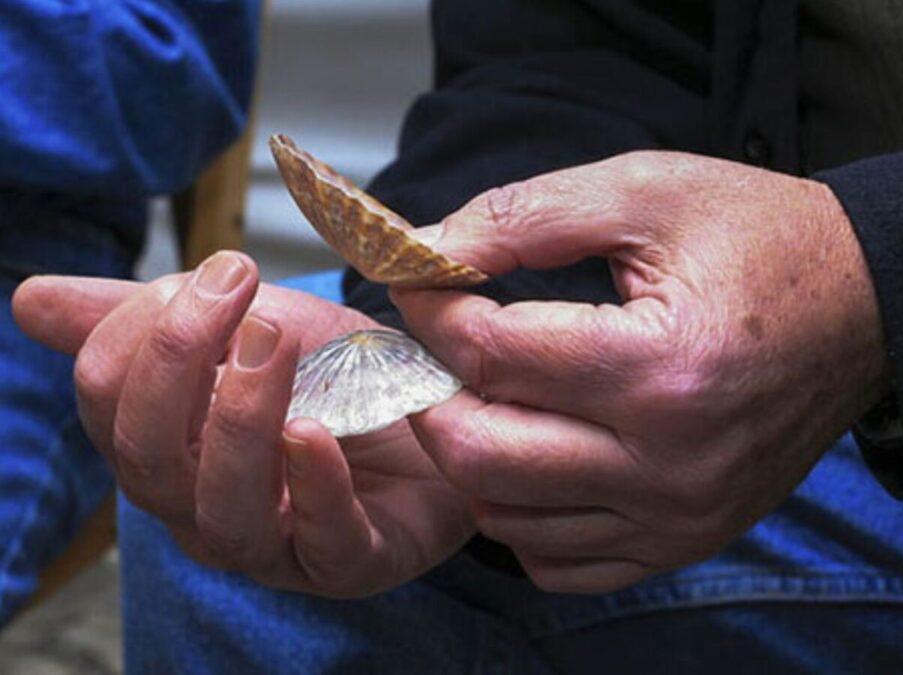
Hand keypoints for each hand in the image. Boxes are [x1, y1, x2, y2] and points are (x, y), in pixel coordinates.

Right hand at [14, 253, 472, 596]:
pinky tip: (314, 434)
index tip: (220, 270)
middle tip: (241, 289)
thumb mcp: (249, 326)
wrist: (441, 413)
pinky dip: (314, 487)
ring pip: (223, 511)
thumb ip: (148, 316)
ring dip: (240, 416)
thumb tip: (30, 300)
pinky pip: (323, 545)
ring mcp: (280, 543)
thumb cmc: (338, 377)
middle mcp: (206, 506)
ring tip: (274, 341)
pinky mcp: (354, 560)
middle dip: (179, 361)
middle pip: (149, 458)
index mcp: (170, 448)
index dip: (143, 331)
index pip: (109, 400)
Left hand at [392, 151, 890, 592]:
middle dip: (431, 393)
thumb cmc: (760, 241)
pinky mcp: (686, 540)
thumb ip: (523, 217)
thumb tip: (426, 249)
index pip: (493, 354)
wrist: (865, 307)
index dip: (434, 310)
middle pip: (480, 454)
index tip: (422, 281)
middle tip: (437, 349)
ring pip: (506, 515)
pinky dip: (521, 514)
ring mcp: (679, 515)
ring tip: (486, 393)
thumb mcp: (645, 193)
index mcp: (663, 366)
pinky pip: (558, 561)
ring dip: (470, 452)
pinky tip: (533, 455)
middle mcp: (671, 462)